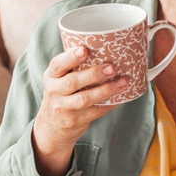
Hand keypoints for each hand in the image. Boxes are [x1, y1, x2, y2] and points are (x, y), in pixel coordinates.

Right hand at [32, 45, 127, 175]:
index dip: (70, 57)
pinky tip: (123, 97)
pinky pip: (96, 111)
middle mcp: (55, 91)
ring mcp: (64, 108)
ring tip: (123, 82)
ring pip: (85, 99)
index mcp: (52, 76)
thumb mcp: (60, 79)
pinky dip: (111, 104)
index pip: (58, 64)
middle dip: (94, 74)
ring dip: (106, 90)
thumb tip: (107, 50)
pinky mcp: (75, 121)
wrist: (52, 126)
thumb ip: (75, 66)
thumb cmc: (62, 94)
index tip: (84, 50)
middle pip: (73, 82)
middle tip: (112, 68)